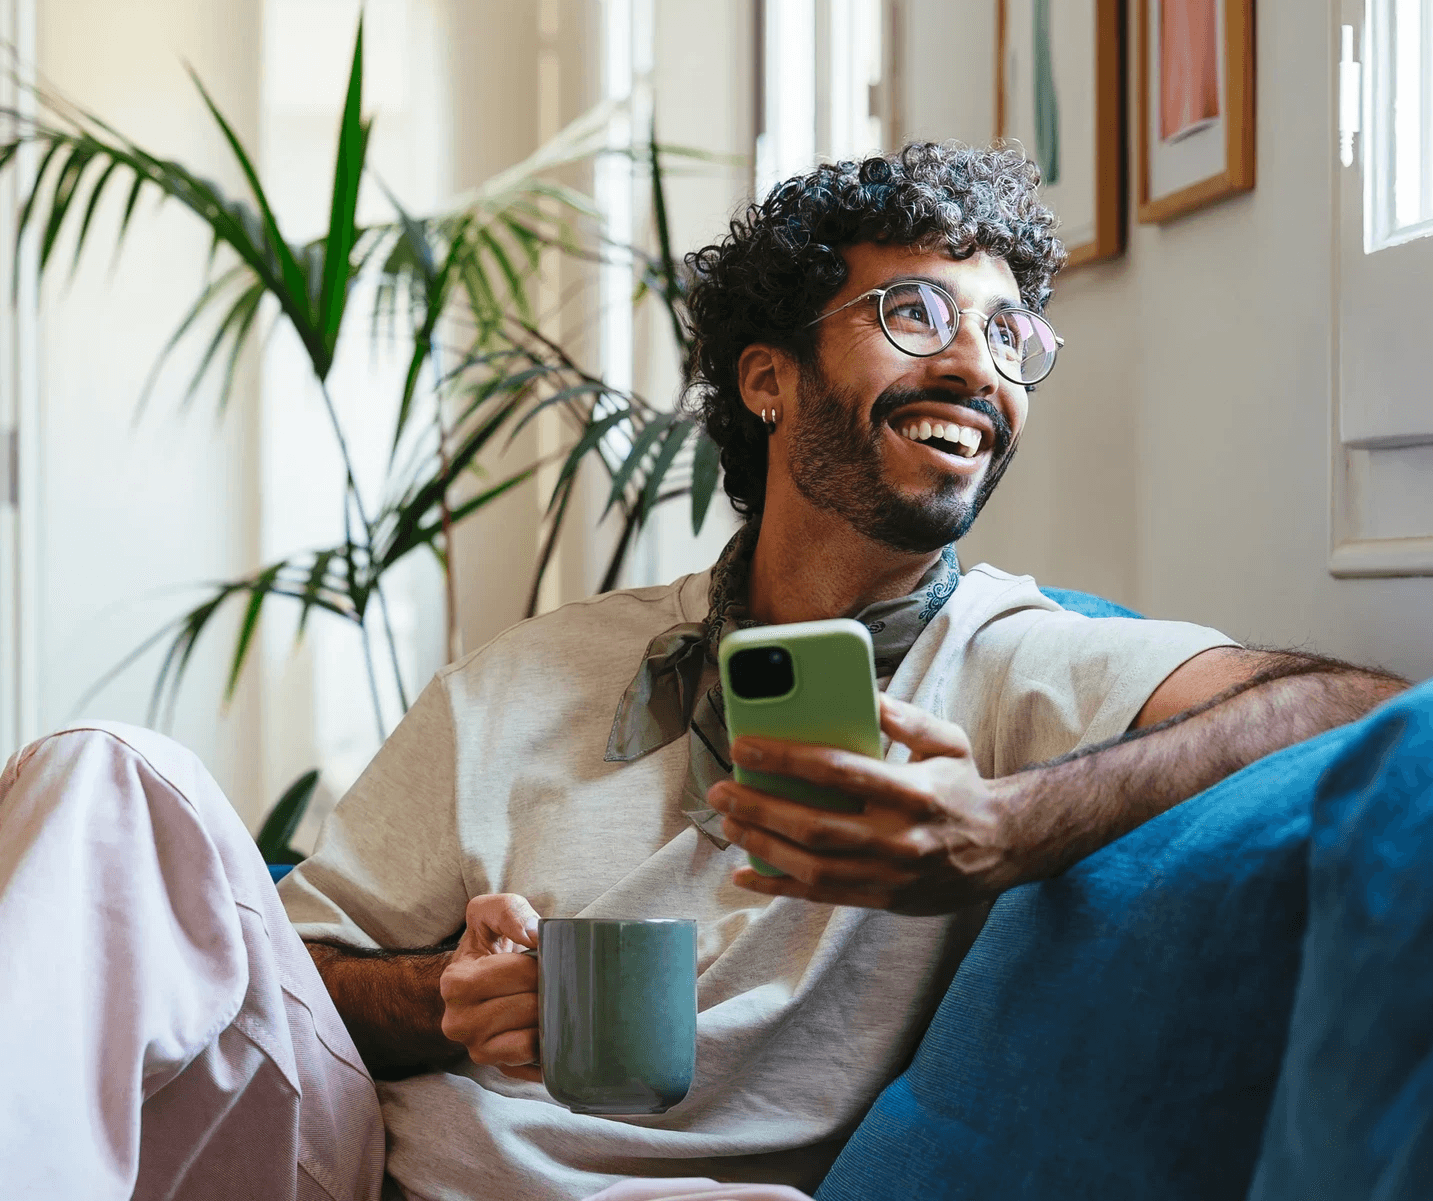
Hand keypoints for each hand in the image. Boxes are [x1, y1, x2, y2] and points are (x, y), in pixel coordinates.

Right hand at [438, 893, 542, 1081]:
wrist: (475, 984)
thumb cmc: (488, 946)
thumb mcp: (489, 914)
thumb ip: (508, 911)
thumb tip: (534, 934)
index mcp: (456, 983)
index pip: (520, 973)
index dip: (541, 962)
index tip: (541, 957)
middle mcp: (459, 1023)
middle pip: (530, 1007)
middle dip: (549, 990)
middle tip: (553, 979)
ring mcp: (477, 1050)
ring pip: (533, 1038)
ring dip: (550, 1018)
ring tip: (547, 1000)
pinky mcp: (499, 1068)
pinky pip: (535, 1062)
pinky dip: (548, 1046)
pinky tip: (549, 1028)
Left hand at [706, 694, 1026, 913]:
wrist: (1003, 850)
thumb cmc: (963, 788)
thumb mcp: (948, 742)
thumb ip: (906, 718)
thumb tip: (862, 695)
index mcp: (913, 792)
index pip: (839, 772)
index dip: (787, 758)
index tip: (745, 744)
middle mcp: (899, 839)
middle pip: (816, 825)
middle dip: (760, 806)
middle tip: (720, 788)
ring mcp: (888, 877)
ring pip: (812, 867)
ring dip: (762, 845)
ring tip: (727, 821)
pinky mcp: (880, 900)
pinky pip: (819, 898)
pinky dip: (776, 888)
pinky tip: (743, 874)